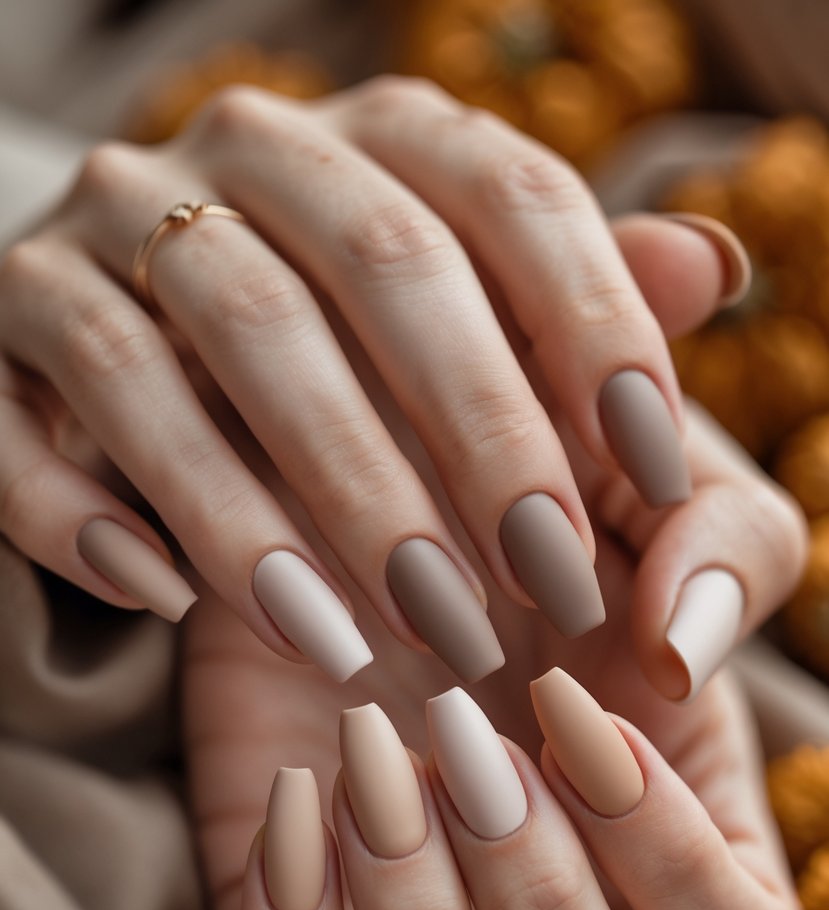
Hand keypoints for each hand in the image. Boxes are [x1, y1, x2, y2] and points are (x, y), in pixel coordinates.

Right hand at [0, 77, 747, 686]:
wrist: (147, 341)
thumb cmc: (358, 370)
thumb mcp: (488, 332)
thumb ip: (588, 307)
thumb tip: (708, 270)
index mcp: (384, 142)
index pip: (514, 199)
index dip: (597, 334)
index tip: (649, 481)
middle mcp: (248, 156)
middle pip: (372, 265)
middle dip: (456, 444)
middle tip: (510, 608)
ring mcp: (109, 229)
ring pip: (200, 346)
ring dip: (282, 511)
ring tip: (355, 647)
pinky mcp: (7, 325)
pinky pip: (30, 417)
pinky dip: (89, 513)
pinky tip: (166, 602)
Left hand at [184, 384, 805, 909]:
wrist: (338, 510)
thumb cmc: (511, 510)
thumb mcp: (642, 495)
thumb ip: (722, 548)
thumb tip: (685, 654)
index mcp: (673, 861)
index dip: (677, 867)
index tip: (583, 721)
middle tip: (474, 748)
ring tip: (384, 773)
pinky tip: (302, 804)